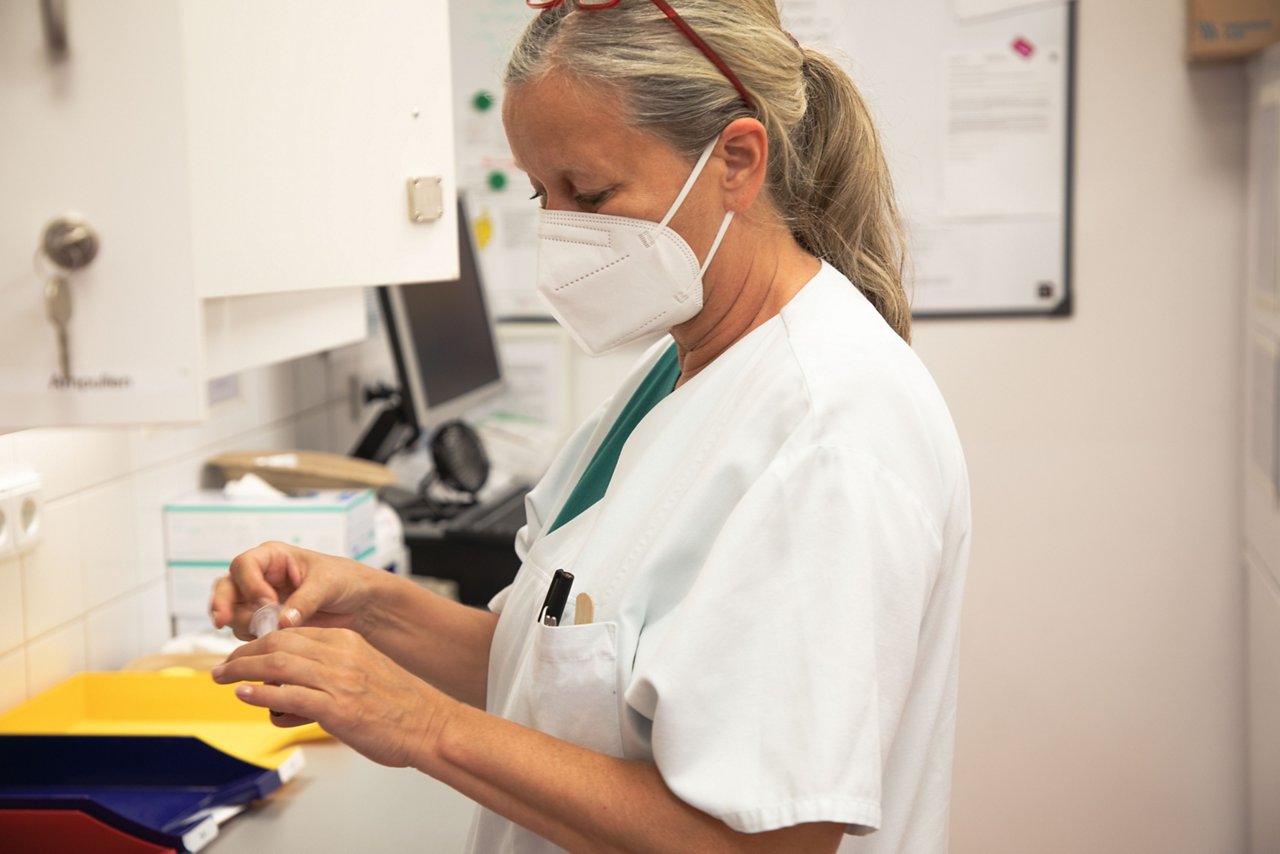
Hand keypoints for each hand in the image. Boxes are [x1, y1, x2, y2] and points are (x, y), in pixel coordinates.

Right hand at [209, 542, 378, 639]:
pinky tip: (269, 643)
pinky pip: (245, 632)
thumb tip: (282, 622)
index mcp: (273, 557)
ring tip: (268, 632)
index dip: (250, 584)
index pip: (244, 565)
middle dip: (222, 605)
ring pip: (231, 613)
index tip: (267, 602)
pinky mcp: (263, 623)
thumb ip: (304, 601)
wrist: (358, 603)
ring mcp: (257, 601)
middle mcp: (259, 577)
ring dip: (243, 625)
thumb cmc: (344, 580)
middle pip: (225, 587)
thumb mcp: (327, 585)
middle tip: (223, 622)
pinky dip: (252, 639)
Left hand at [212, 627, 456, 768]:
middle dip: (244, 653)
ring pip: (277, 665)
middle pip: (279, 643)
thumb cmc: (402, 707)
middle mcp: (340, 654)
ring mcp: (337, 680)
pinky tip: (245, 694)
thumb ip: (334, 672)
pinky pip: (288, 695)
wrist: (429, 725)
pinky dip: (261, 693)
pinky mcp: (335, 708)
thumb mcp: (367, 672)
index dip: (261, 641)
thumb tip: (299, 686)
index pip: (293, 632)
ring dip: (242, 670)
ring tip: (223, 677)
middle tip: (224, 665)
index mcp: (348, 642)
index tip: (244, 652)